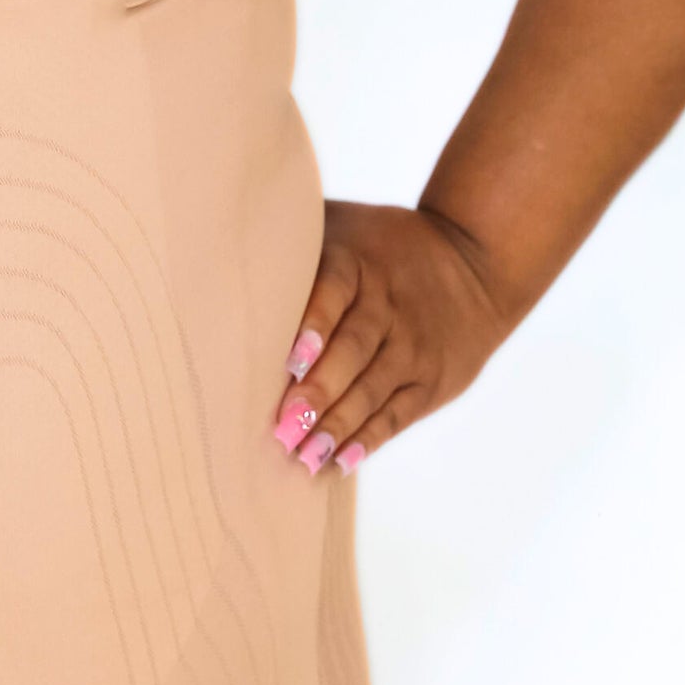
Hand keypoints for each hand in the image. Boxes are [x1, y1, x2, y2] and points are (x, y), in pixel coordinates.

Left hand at [271, 200, 507, 478]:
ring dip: (338, 425)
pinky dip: (369, 439)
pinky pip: (398, 414)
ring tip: (303, 456)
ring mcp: (413, 346)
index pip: (336, 291)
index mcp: (358, 262)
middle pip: (355, 349)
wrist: (475, 259)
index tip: (291, 359)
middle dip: (321, 391)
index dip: (315, 324)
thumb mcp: (341, 223)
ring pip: (374, 389)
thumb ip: (289, 232)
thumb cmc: (376, 244)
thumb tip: (210, 233)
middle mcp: (388, 305)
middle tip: (284, 426)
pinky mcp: (431, 380)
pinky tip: (339, 461)